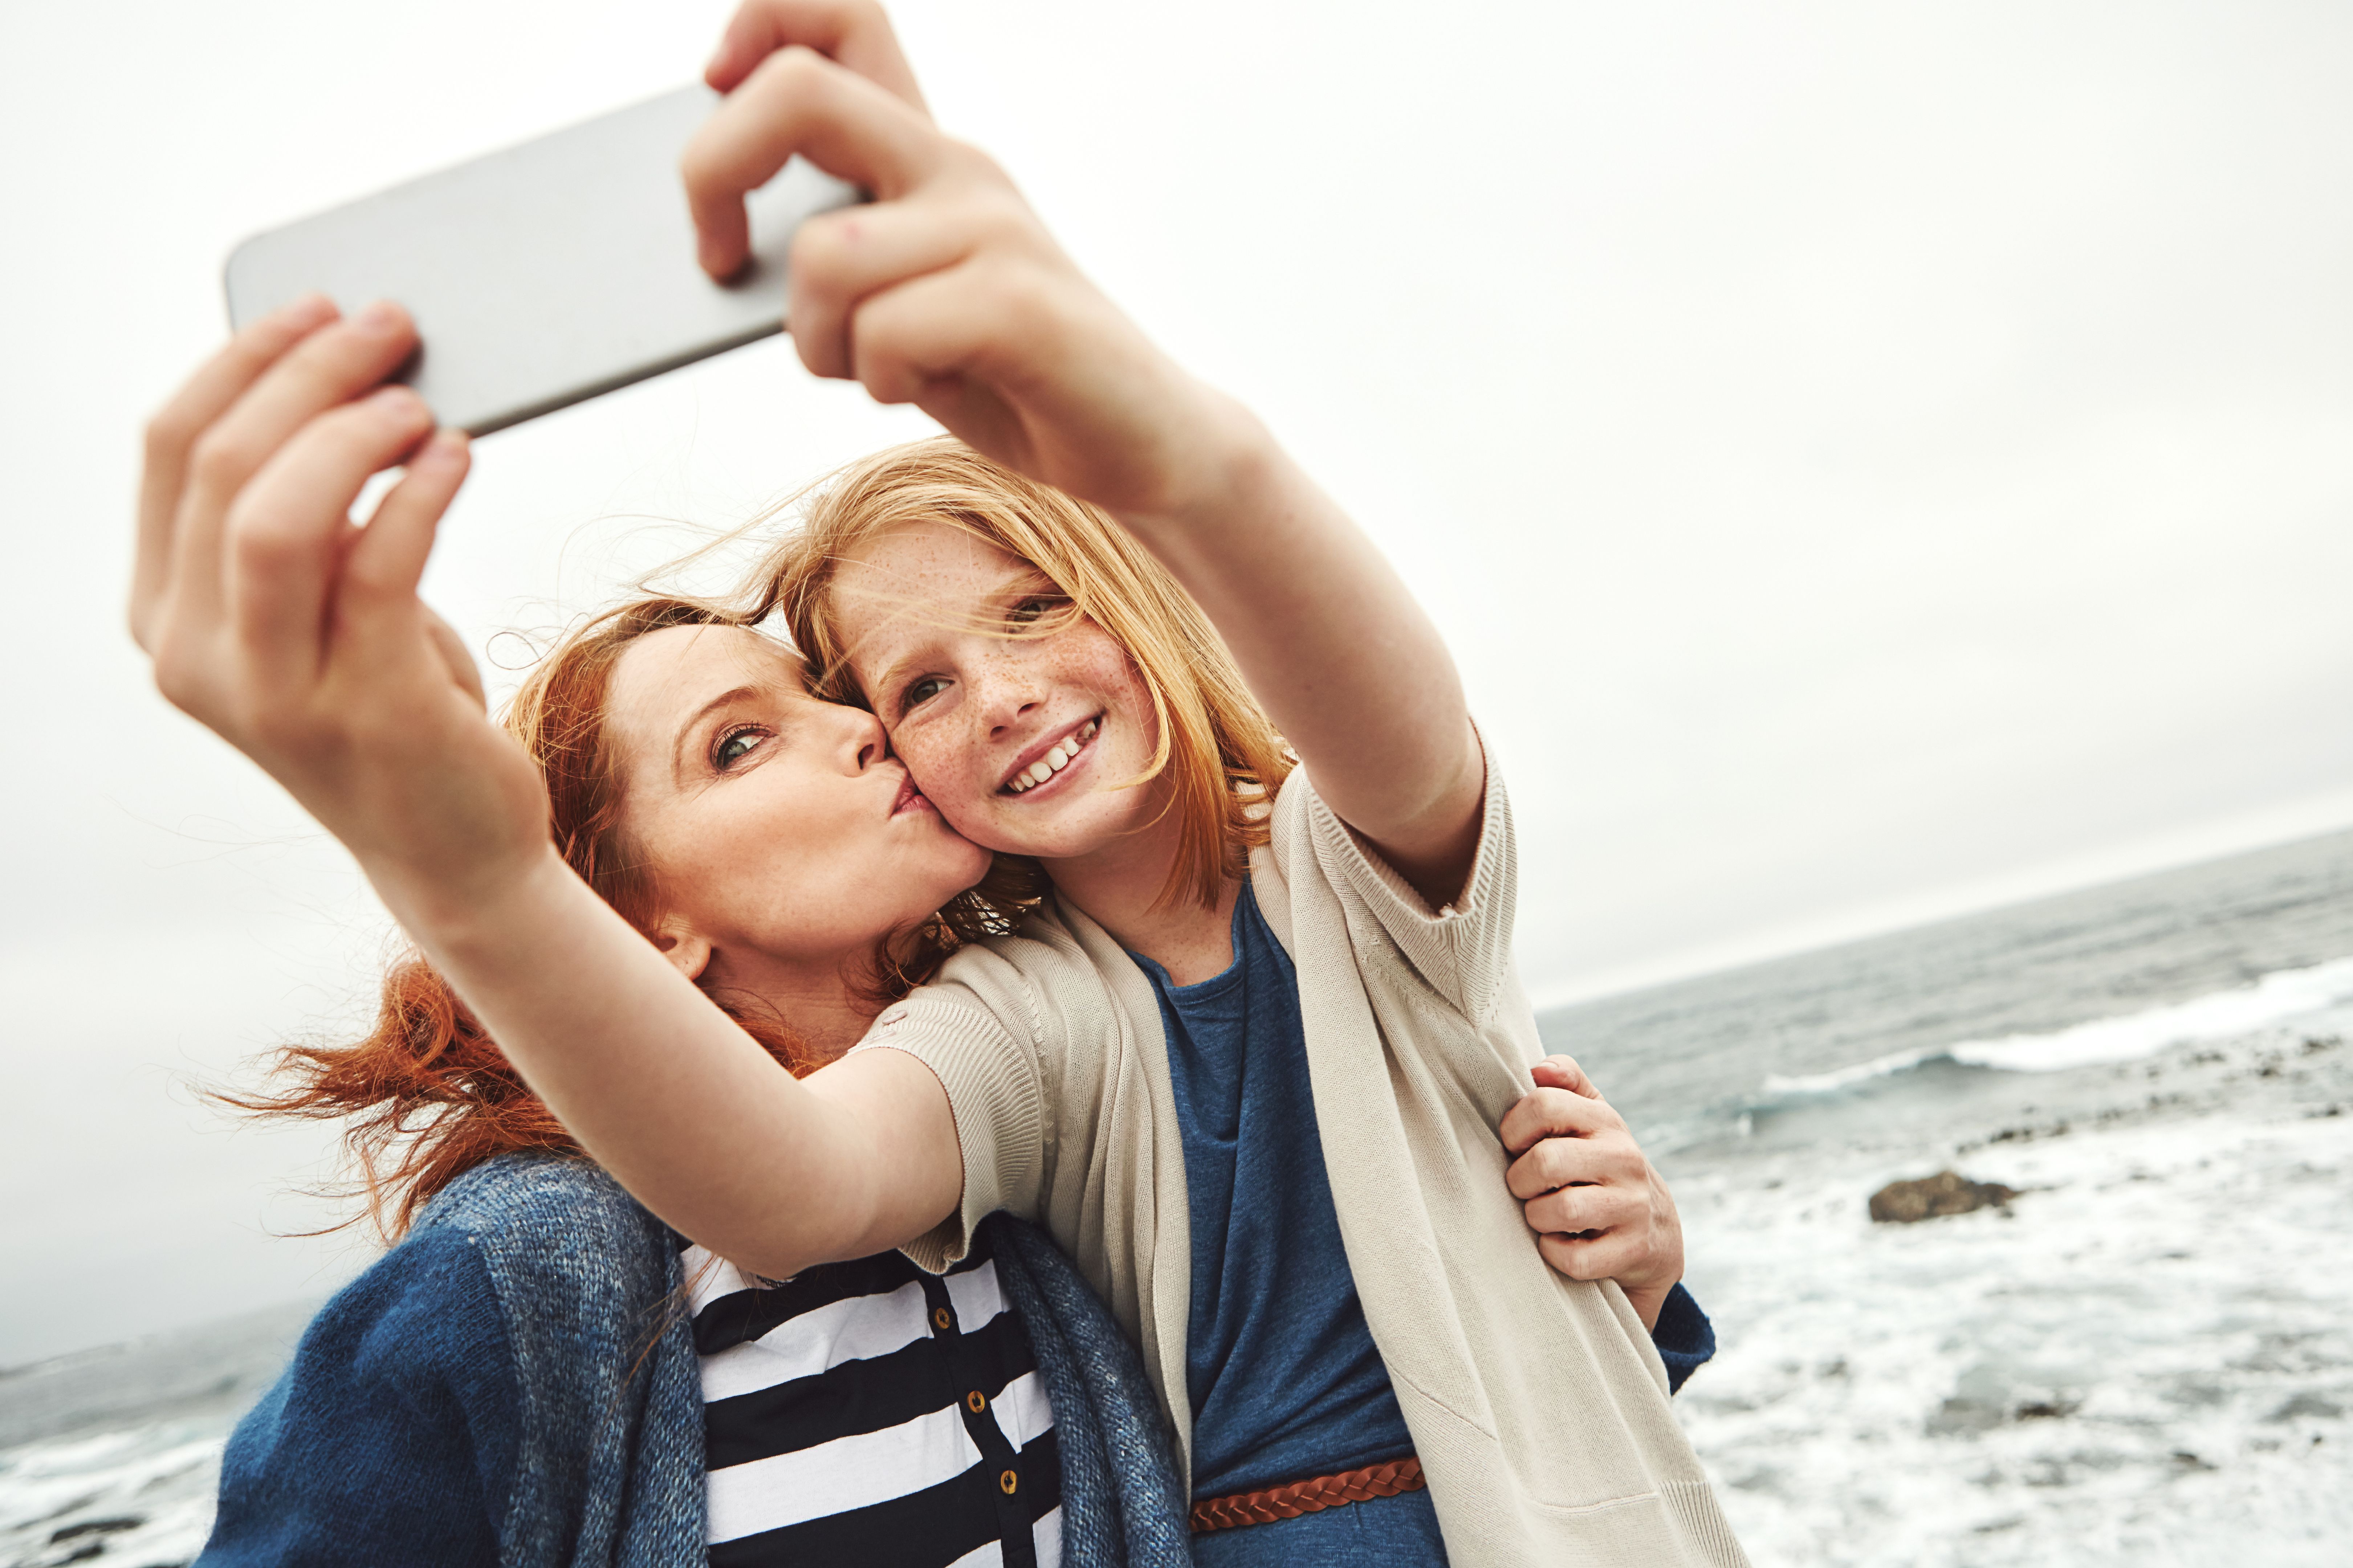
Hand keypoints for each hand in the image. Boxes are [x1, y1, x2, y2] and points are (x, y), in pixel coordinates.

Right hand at [132, 297, 551, 929]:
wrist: (451, 842)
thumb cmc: (391, 699)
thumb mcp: (323, 603)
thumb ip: (301, 518)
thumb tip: (343, 386)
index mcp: (164, 612)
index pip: (172, 449)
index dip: (245, 360)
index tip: (320, 309)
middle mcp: (195, 655)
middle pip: (225, 467)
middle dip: (310, 374)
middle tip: (391, 329)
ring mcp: (274, 692)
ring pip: (277, 518)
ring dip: (353, 434)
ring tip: (418, 401)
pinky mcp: (366, 710)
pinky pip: (378, 570)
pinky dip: (420, 496)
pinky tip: (456, 458)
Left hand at [683, 1, 1247, 520]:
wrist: (1138, 442)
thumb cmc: (1002, 375)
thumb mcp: (895, 298)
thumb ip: (829, 252)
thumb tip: (718, 248)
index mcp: (924, 150)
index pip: (838, 15)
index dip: (755, 28)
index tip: (715, 94)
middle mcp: (957, 165)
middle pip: (798, 92)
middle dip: (713, 172)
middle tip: (717, 258)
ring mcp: (992, 227)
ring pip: (826, 256)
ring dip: (816, 339)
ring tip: (871, 369)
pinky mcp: (1018, 303)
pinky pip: (886, 330)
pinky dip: (879, 378)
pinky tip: (919, 388)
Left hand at [1501, 1054, 1685, 1331]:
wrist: (1656, 1230)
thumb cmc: (1602, 1165)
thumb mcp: (1592, 1118)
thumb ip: (1565, 1084)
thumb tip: (1538, 1067)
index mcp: (1605, 1121)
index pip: (1544, 1104)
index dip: (1513, 1127)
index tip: (1514, 1145)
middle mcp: (1624, 1158)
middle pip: (1545, 1161)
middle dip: (1519, 1180)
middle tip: (1524, 1187)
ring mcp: (1633, 1205)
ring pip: (1560, 1210)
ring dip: (1536, 1217)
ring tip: (1542, 1214)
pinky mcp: (1632, 1250)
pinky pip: (1574, 1257)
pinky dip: (1554, 1253)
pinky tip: (1559, 1242)